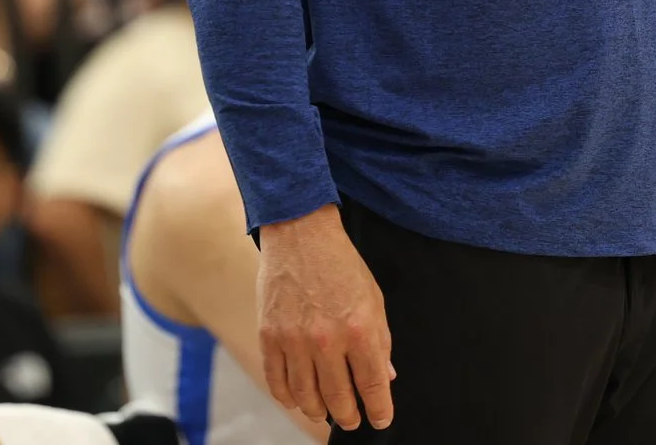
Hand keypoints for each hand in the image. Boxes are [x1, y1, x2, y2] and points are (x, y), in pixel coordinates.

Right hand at [255, 206, 394, 432]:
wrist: (300, 234)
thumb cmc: (342, 265)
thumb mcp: (373, 298)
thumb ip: (380, 340)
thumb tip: (386, 377)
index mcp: (359, 329)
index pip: (373, 385)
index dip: (379, 410)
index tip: (381, 420)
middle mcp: (326, 340)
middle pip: (339, 398)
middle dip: (350, 416)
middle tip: (353, 420)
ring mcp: (294, 340)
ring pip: (306, 397)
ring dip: (318, 411)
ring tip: (326, 412)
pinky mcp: (269, 336)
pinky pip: (277, 381)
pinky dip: (287, 397)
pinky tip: (297, 399)